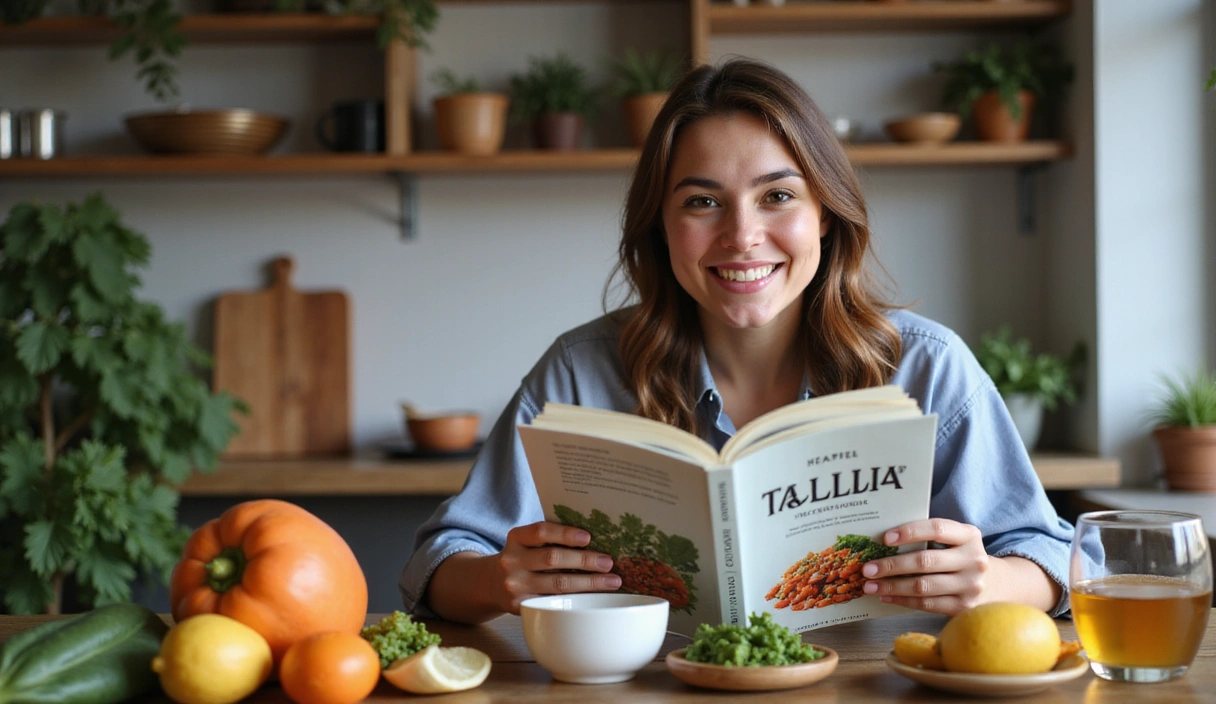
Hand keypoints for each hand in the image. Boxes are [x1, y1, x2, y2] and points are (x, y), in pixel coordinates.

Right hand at [491, 521, 621, 613]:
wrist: (491, 584)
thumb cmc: (522, 558)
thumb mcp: (526, 543)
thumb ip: (549, 539)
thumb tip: (594, 540)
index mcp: (516, 538)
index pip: (541, 531)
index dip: (565, 534)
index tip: (588, 537)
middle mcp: (512, 561)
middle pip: (553, 558)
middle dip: (584, 561)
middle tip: (608, 562)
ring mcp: (515, 585)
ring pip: (558, 584)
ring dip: (589, 583)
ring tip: (611, 581)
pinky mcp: (522, 606)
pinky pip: (554, 602)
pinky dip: (578, 599)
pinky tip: (593, 597)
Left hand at [860, 518, 988, 614]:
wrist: (995, 584)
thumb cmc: (960, 557)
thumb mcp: (955, 541)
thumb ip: (928, 537)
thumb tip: (883, 541)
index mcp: (969, 535)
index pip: (936, 529)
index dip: (910, 532)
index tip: (885, 538)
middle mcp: (974, 560)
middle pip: (925, 561)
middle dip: (891, 565)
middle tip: (867, 568)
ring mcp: (970, 586)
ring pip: (923, 586)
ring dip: (892, 586)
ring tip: (870, 585)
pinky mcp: (963, 608)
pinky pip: (926, 604)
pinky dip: (902, 600)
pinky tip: (886, 596)